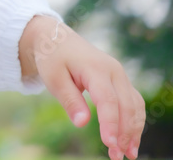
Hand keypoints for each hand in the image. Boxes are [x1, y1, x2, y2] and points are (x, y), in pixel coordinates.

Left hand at [19, 15, 145, 159]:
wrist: (56, 38)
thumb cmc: (52, 58)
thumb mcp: (53, 78)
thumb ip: (69, 100)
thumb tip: (82, 124)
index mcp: (96, 68)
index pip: (108, 100)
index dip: (110, 124)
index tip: (109, 144)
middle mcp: (114, 71)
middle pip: (126, 105)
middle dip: (124, 133)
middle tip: (118, 157)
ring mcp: (119, 75)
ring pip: (134, 106)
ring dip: (133, 130)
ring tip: (128, 154)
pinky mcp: (120, 81)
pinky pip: (133, 102)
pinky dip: (133, 121)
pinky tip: (129, 139)